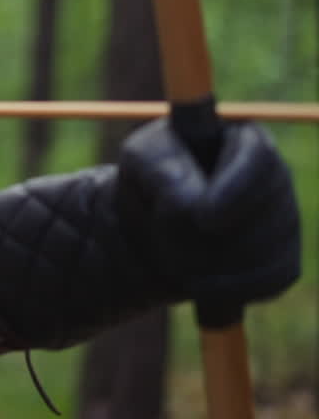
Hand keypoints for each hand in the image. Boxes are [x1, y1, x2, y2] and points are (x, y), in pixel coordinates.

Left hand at [116, 120, 299, 311]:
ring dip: (207, 264)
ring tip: (170, 257)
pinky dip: (227, 288)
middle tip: (163, 240)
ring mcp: (286, 220)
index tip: (204, 217)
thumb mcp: (141, 159)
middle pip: (261, 213)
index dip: (237, 189)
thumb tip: (197, 205)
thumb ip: (163, 169)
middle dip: (203, 237)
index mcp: (244, 138)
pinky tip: (196, 283)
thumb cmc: (148, 181)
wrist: (149, 229)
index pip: (259, 158)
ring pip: (262, 253)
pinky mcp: (283, 261)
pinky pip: (268, 282)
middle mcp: (276, 177)